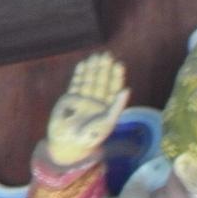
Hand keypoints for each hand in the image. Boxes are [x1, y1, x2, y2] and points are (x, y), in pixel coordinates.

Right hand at [46, 52, 129, 166]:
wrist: (69, 141)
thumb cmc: (91, 135)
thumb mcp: (107, 121)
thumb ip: (117, 106)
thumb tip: (127, 89)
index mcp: (108, 108)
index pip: (114, 88)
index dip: (116, 76)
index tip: (119, 64)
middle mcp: (97, 102)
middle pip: (102, 81)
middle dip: (104, 69)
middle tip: (107, 55)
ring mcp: (83, 99)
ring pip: (89, 80)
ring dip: (92, 68)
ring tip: (96, 56)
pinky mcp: (70, 98)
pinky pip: (76, 83)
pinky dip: (79, 74)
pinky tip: (83, 64)